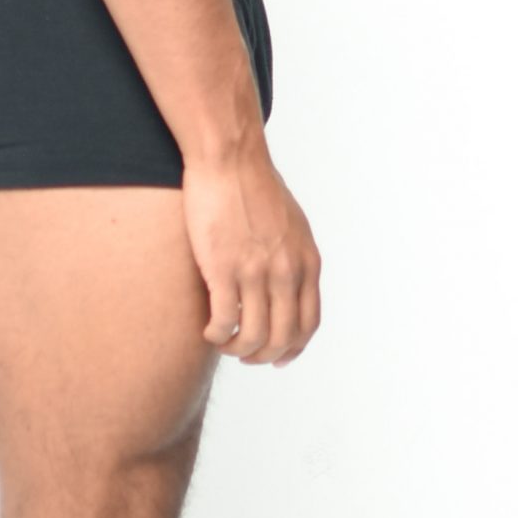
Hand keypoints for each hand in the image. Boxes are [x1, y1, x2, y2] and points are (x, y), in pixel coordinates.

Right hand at [182, 146, 322, 365]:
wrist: (230, 160)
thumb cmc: (254, 186)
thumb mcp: (292, 225)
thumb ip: (294, 257)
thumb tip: (288, 283)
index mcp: (307, 262)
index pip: (308, 323)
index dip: (293, 348)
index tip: (277, 357)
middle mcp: (287, 272)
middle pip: (283, 337)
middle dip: (264, 356)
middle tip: (245, 355)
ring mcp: (257, 272)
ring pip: (254, 336)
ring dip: (238, 350)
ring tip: (224, 343)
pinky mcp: (224, 269)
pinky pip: (225, 321)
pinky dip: (217, 336)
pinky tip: (208, 332)